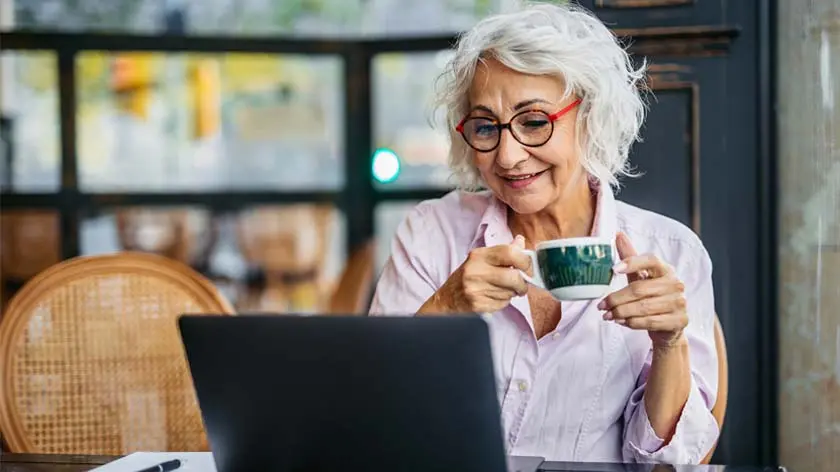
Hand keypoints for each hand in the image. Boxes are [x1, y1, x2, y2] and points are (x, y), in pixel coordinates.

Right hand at [424, 235, 531, 313]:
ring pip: (509, 292)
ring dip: (511, 293)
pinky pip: (502, 304)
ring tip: (502, 290)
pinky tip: (493, 298)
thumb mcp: (481, 260)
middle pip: (513, 277)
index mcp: (479, 255)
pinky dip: (503, 302)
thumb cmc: (466, 277)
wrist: (446, 300)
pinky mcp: (477, 304)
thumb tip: (520, 242)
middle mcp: (475, 270)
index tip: (528, 268)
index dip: (525, 261)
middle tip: (522, 285)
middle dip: (523, 284)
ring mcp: (475, 288)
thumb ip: (503, 252)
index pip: (510, 253)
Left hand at [598, 232, 687, 347]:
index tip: (614, 269)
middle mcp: (675, 284)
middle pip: (640, 289)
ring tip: (607, 315)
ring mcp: (679, 303)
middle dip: (616, 298)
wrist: (669, 325)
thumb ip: (630, 257)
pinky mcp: (679, 320)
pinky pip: (650, 322)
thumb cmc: (651, 296)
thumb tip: (618, 234)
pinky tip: (621, 322)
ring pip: (643, 307)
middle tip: (601, 305)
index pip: (651, 260)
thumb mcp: (640, 276)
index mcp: (665, 269)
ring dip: (621, 312)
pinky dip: (632, 323)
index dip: (632, 262)